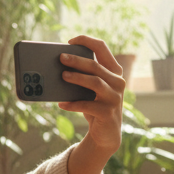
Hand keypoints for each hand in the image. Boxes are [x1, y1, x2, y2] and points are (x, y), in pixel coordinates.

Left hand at [59, 35, 124, 173]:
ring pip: (95, 82)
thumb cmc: (94, 106)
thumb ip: (81, 77)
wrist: (106, 133)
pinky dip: (73, 104)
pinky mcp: (108, 112)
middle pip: (95, 65)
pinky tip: (61, 104)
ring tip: (62, 76)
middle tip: (60, 57)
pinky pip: (88, 105)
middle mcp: (118, 82)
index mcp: (113, 71)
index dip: (87, 41)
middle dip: (77, 60)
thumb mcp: (89, 90)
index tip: (70, 40)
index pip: (102, 48)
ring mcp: (115, 97)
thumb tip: (55, 68)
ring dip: (77, 78)